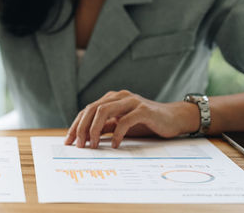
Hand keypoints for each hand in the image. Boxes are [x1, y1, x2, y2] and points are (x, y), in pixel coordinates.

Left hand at [64, 90, 199, 148]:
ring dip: (95, 129)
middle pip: (92, 108)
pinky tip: (115, 144)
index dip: (76, 125)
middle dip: (82, 127)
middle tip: (78, 145)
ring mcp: (132, 101)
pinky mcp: (144, 110)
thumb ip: (105, 127)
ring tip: (93, 145)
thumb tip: (84, 137)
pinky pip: (125, 120)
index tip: (69, 141)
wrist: (174, 119)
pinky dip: (117, 133)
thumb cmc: (146, 123)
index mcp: (112, 99)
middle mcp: (120, 97)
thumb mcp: (121, 125)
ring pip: (104, 111)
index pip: (87, 110)